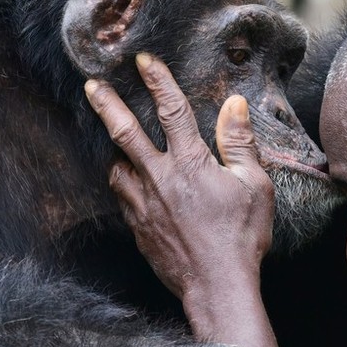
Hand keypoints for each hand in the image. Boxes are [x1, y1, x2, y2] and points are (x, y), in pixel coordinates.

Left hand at [84, 52, 274, 299]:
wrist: (217, 285)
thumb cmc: (241, 236)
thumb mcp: (254, 185)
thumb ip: (240, 142)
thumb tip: (234, 104)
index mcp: (191, 163)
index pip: (171, 110)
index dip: (158, 80)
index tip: (144, 61)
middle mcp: (160, 178)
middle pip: (125, 132)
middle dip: (107, 105)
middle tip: (91, 86)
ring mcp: (144, 203)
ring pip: (117, 166)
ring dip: (116, 151)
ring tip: (117, 143)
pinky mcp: (137, 226)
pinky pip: (122, 196)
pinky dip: (123, 183)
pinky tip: (129, 182)